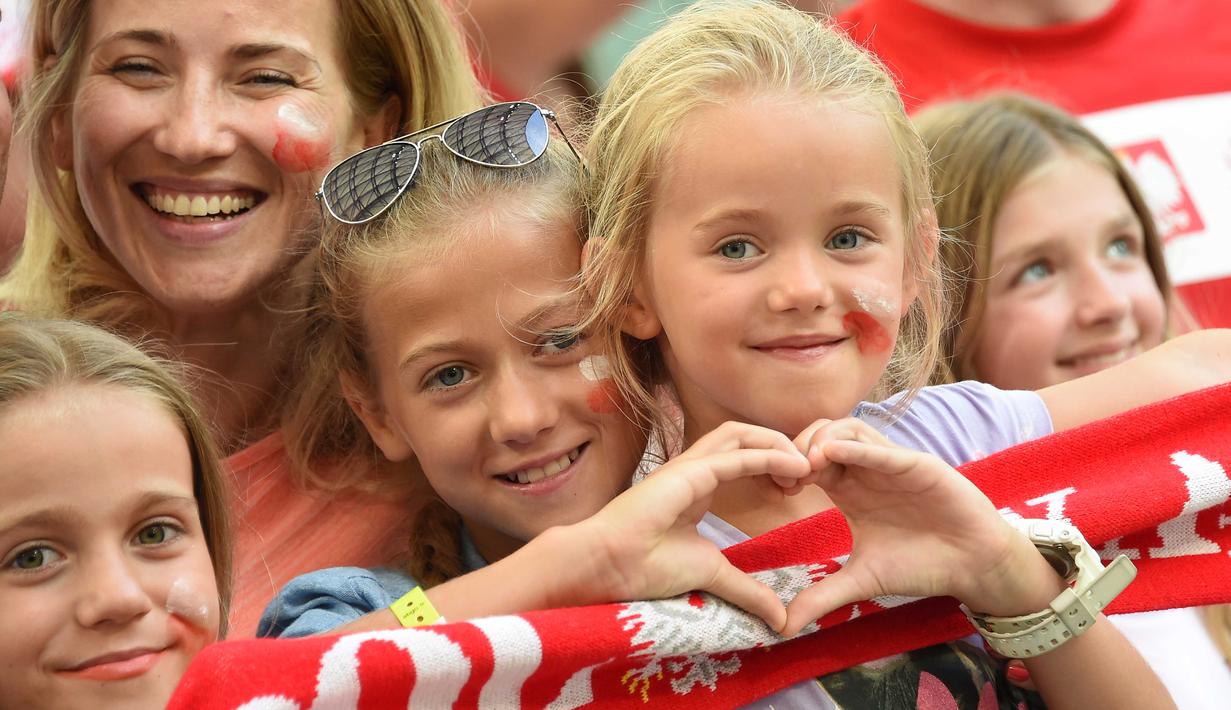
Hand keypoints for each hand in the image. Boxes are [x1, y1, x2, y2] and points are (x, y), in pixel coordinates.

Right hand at [563, 421, 811, 631]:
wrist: (608, 566)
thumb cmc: (645, 567)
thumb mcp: (712, 575)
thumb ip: (746, 590)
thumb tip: (779, 619)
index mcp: (697, 486)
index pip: (741, 457)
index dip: (772, 464)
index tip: (794, 490)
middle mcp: (694, 469)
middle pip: (744, 436)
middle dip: (779, 446)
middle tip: (806, 473)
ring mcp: (688, 466)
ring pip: (739, 434)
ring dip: (776, 443)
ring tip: (803, 466)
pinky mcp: (687, 472)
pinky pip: (735, 456)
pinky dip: (767, 456)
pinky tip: (792, 468)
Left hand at [781, 418, 1055, 635]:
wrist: (973, 566)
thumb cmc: (921, 564)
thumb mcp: (862, 580)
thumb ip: (823, 596)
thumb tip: (783, 627)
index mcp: (849, 489)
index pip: (808, 460)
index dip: (786, 466)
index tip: (776, 488)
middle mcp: (866, 470)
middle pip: (821, 434)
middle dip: (797, 447)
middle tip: (786, 475)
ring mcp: (891, 463)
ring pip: (848, 429)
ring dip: (822, 440)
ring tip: (807, 467)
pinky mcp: (917, 465)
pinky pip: (882, 449)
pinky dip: (855, 449)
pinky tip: (831, 454)